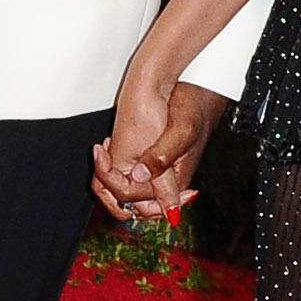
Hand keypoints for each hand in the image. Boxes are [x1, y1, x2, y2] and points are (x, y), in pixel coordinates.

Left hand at [90, 67, 226, 226]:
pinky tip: (111, 149)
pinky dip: (115, 169)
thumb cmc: (194, 108)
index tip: (105, 161)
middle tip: (102, 156)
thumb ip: (162, 156)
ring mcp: (160, 174)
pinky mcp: (153, 163)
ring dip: (110, 178)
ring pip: (128, 194)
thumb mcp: (181, 130)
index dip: (117, 190)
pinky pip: (129, 178)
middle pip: (133, 206)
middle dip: (110, 187)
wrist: (198, 93)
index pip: (143, 207)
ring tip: (105, 152)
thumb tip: (139, 176)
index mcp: (176, 182)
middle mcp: (167, 183)